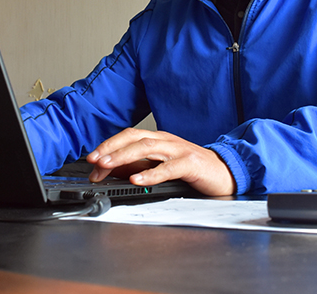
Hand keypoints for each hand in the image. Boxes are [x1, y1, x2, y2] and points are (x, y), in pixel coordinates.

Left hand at [86, 128, 235, 195]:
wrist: (225, 172)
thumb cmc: (193, 168)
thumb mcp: (162, 165)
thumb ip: (140, 165)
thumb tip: (114, 170)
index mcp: (159, 139)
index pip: (128, 136)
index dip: (108, 146)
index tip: (91, 160)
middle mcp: (166, 140)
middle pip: (134, 137)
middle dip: (110, 148)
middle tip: (93, 160)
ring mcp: (179, 150)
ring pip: (147, 147)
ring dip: (123, 156)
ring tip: (107, 165)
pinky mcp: (190, 163)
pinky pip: (168, 167)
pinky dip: (150, 173)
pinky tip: (136, 179)